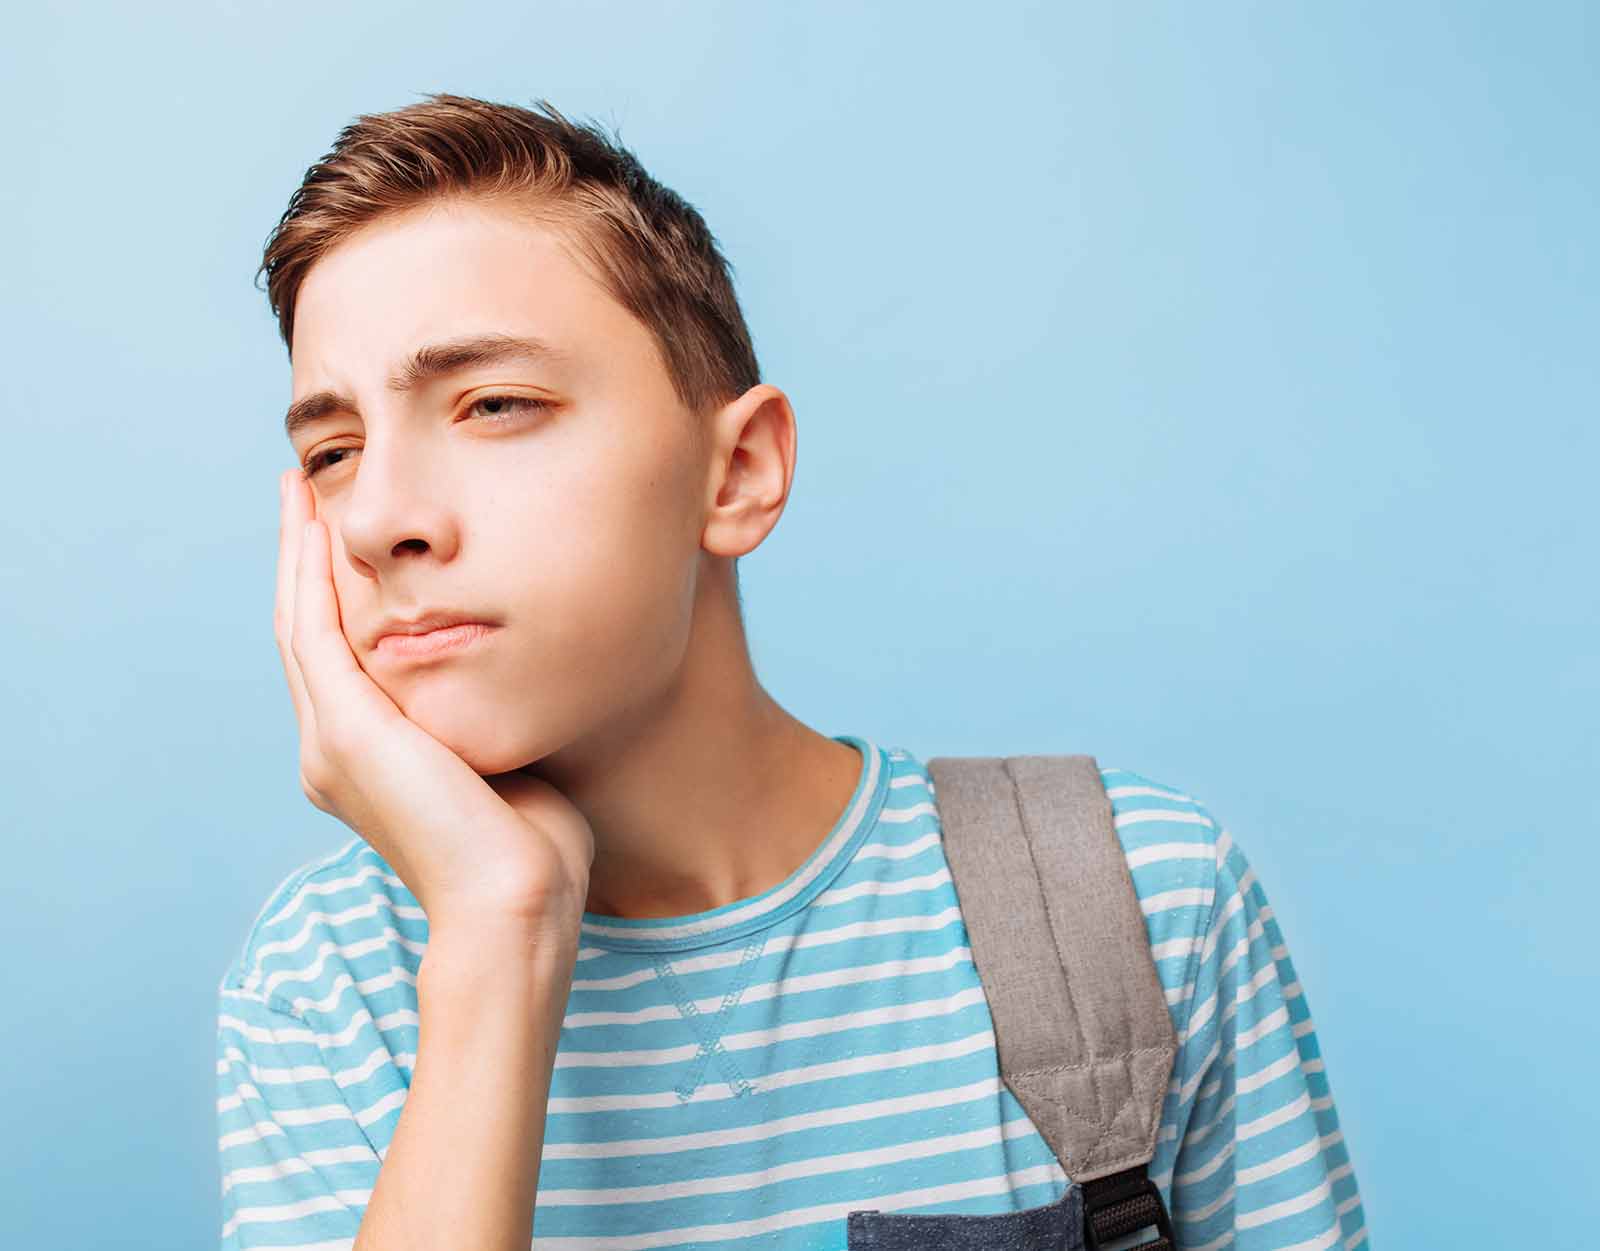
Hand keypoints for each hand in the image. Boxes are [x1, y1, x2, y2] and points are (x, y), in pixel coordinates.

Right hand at [273, 468, 594, 937]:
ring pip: (299, 624)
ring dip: (295, 555)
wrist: (517, 902)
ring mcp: (331, 744)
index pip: (336, 658)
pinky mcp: (347, 733)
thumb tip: (514, 677)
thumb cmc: (531, 847)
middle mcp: (332, 752)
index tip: (337, 537)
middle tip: (299, 494)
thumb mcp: (500, 761)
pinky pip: (316, 634)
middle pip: (304, 631)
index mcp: (365, 762)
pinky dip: (308, 579)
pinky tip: (314, 531)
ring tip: (297, 493)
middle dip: (299, 559)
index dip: (329, 594)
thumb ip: (485, 718)